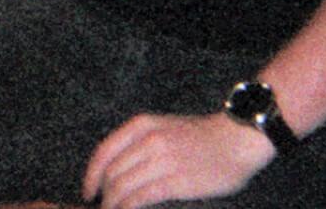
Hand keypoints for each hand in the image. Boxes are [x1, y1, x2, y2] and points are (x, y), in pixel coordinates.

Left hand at [82, 111, 272, 207]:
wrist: (237, 139)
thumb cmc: (202, 136)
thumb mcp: (163, 127)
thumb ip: (140, 142)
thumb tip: (116, 167)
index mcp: (142, 125)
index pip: (104, 152)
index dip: (91, 175)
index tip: (88, 191)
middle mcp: (148, 140)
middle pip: (112, 172)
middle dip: (103, 194)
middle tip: (103, 207)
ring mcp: (162, 160)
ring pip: (123, 186)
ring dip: (114, 204)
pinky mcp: (176, 180)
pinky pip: (142, 197)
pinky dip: (129, 207)